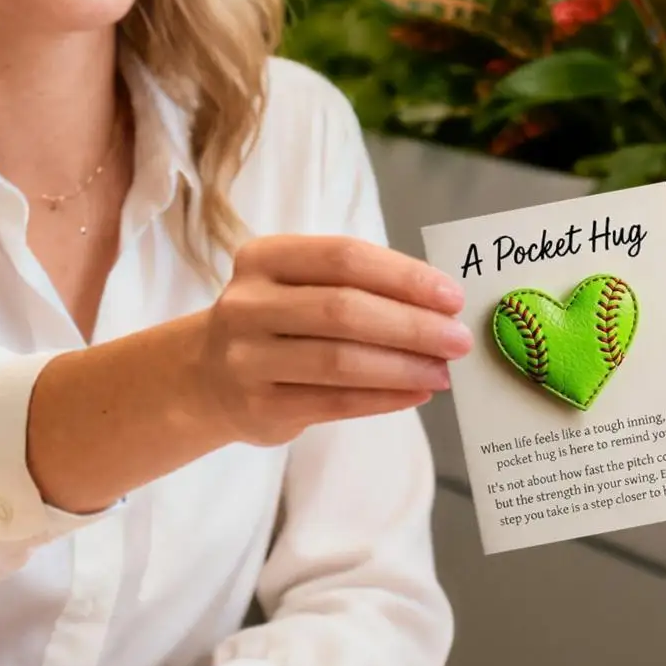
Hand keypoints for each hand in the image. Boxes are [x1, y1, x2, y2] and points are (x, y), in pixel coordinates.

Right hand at [196, 235, 472, 446]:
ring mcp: (247, 358)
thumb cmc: (278, 320)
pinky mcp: (259, 408)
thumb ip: (359, 285)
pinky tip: (417, 393)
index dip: (404, 276)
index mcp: (265, 257)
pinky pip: (334, 402)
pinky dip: (385, 398)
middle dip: (413, 325)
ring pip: (340, 361)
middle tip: (459, 339)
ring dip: (404, 366)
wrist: (207, 377)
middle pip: (344, 310)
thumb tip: (441, 305)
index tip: (452, 297)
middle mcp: (248, 304)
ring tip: (444, 371)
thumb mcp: (301, 285)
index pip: (345, 258)